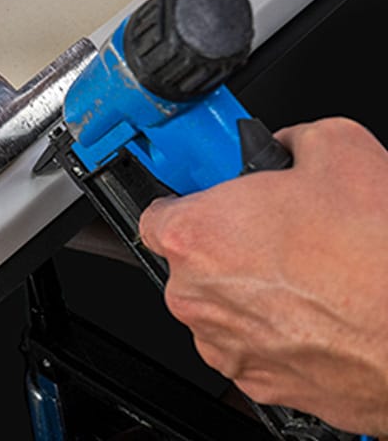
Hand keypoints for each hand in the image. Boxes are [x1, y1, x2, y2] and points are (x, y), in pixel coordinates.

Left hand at [139, 117, 387, 435]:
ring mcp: (223, 345)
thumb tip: (289, 145)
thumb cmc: (378, 254)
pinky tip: (320, 313)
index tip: (214, 200)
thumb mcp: (339, 148)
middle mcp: (195, 296)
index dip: (192, 202)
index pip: (157, 213)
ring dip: (255, 292)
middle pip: (194, 262)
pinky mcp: (258, 383)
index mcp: (195, 235)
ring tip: (313, 275)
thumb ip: (292, 139)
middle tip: (283, 234)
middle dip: (231, 246)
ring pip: (224, 307)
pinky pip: (254, 347)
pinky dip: (279, 332)